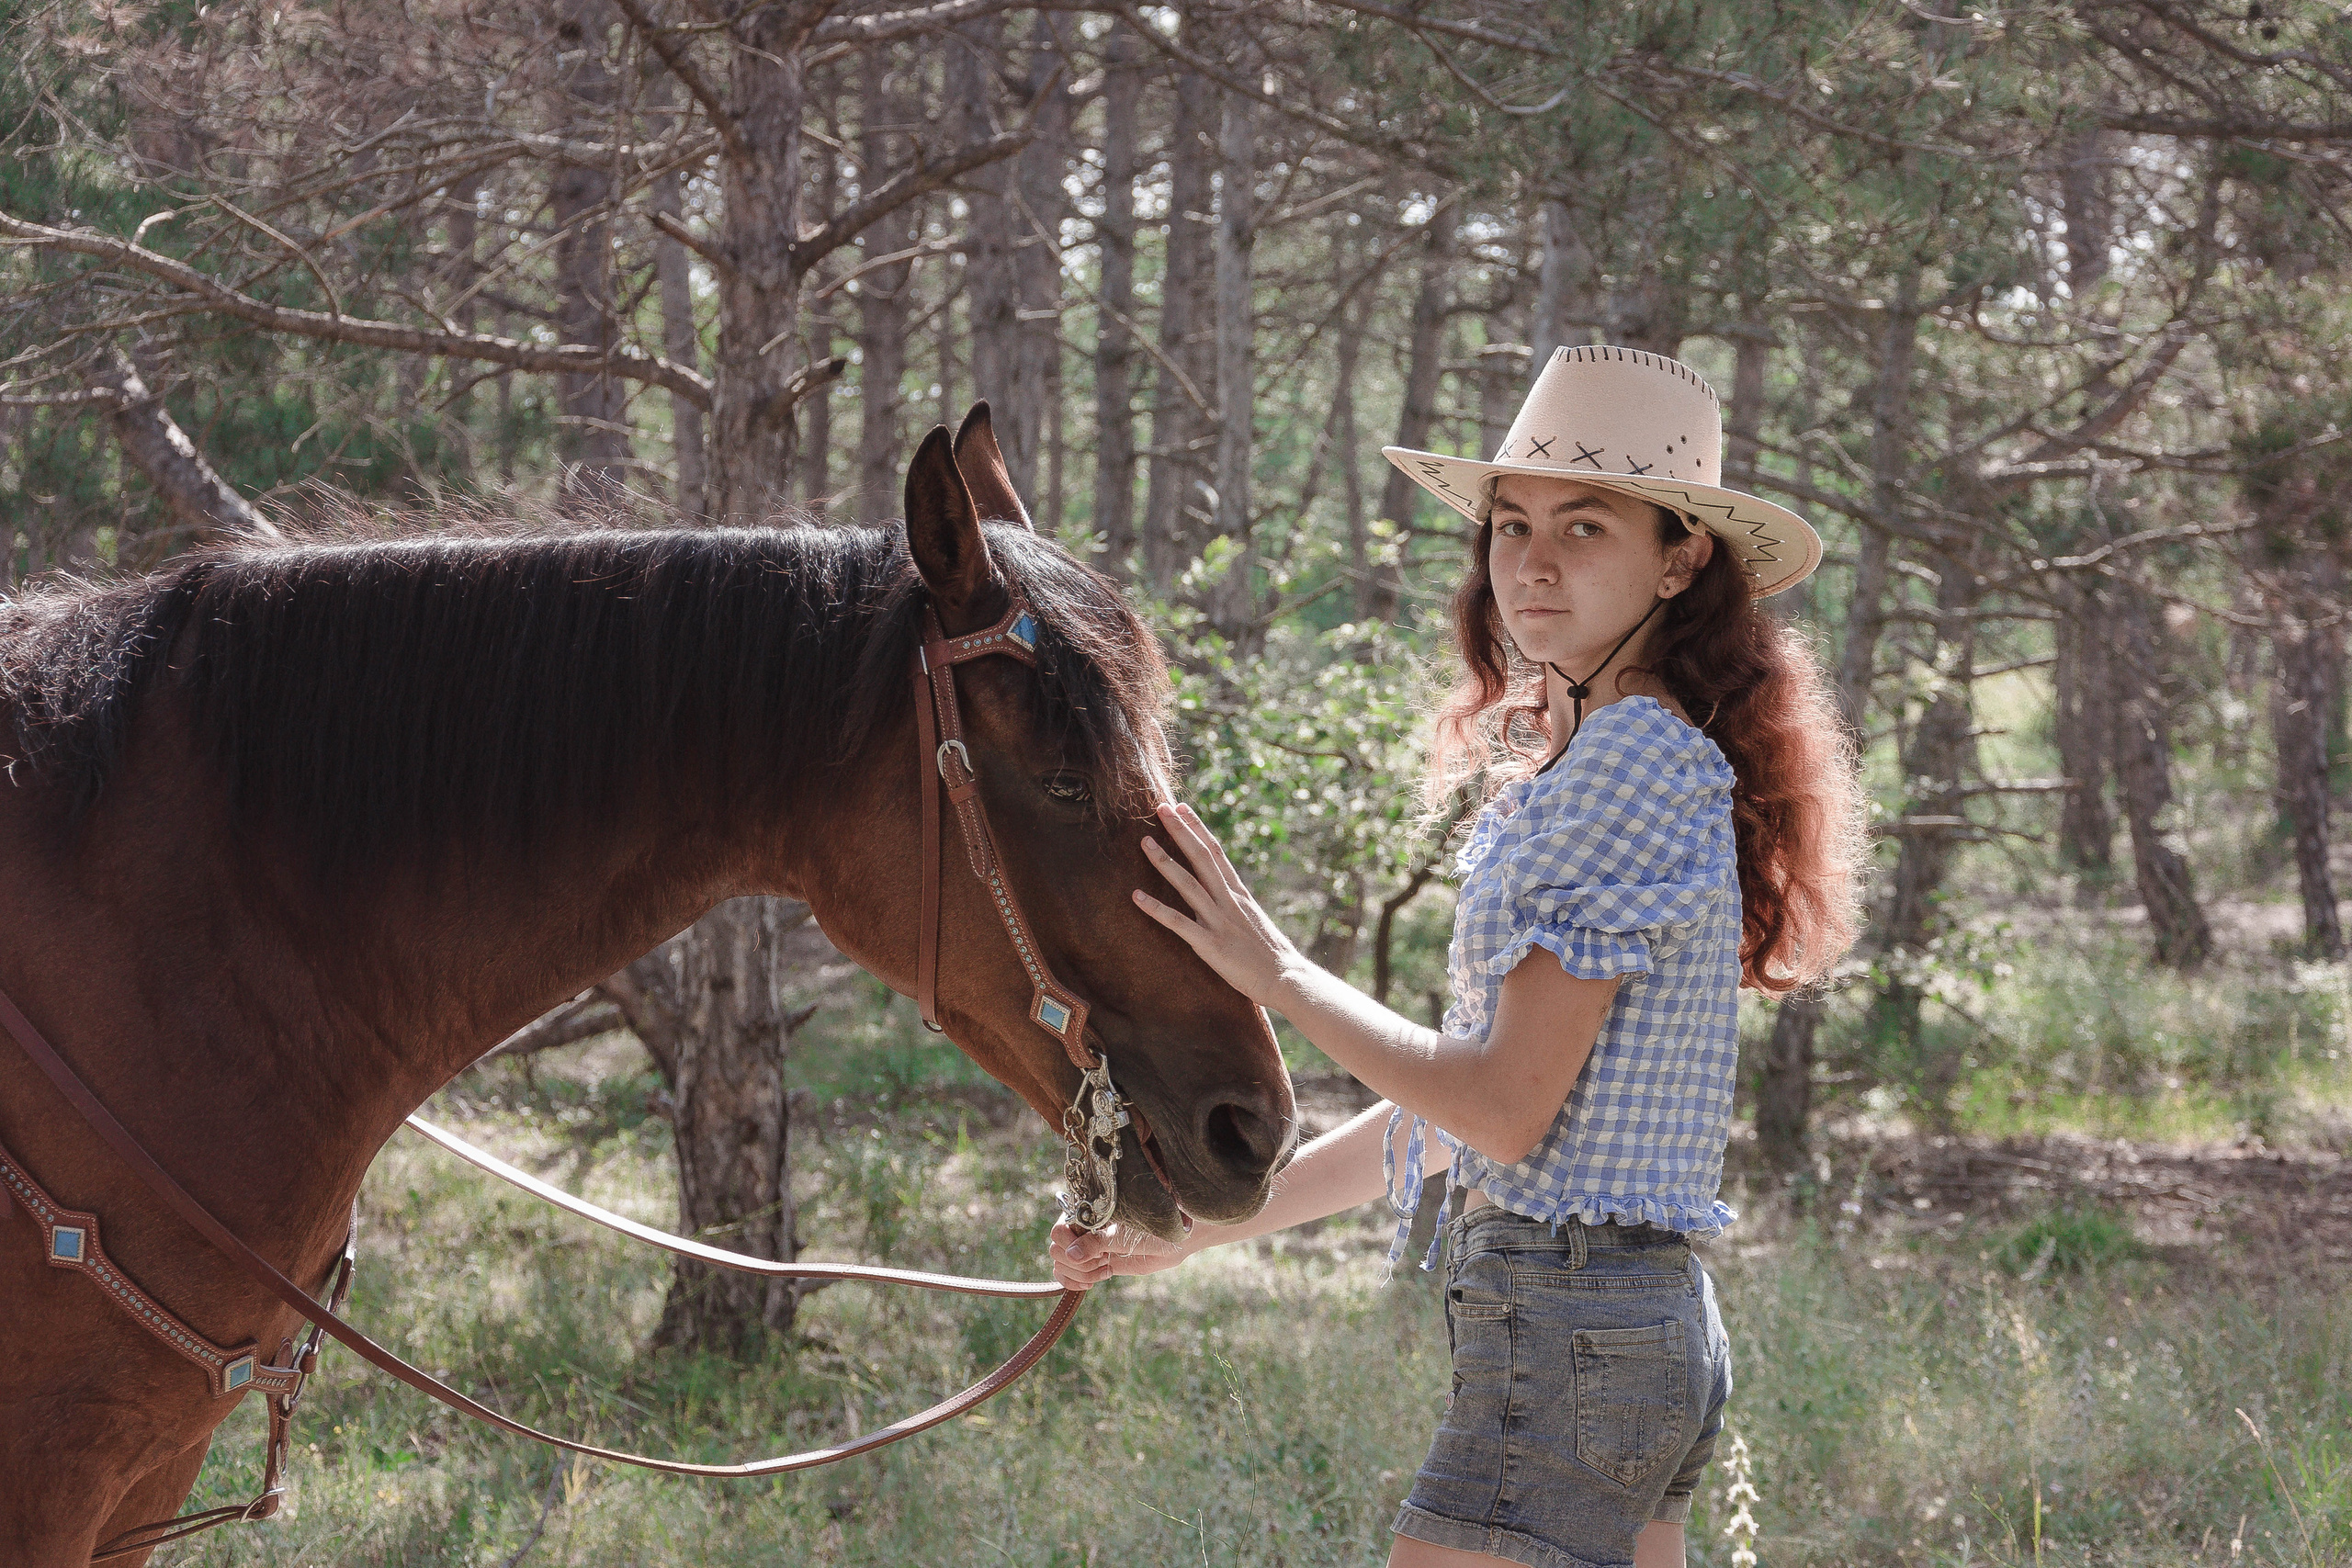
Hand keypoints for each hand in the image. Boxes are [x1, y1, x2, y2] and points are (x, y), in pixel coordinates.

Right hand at [1048, 1217, 1191, 1289]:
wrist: (1172, 1243)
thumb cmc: (1153, 1230)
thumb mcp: (1126, 1236)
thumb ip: (1099, 1243)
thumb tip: (1071, 1254)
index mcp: (1088, 1212)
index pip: (1059, 1229)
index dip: (1072, 1245)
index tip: (1098, 1251)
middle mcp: (1083, 1227)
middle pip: (1056, 1249)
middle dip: (1079, 1263)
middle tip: (1105, 1260)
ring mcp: (1086, 1245)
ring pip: (1060, 1263)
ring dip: (1080, 1273)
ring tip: (1105, 1269)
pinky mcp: (1091, 1262)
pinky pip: (1066, 1274)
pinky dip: (1072, 1282)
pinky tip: (1090, 1283)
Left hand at [1133, 801, 1302, 1007]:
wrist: (1285, 978)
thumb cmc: (1269, 953)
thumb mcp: (1252, 918)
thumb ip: (1234, 903)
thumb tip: (1222, 890)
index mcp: (1238, 893)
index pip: (1216, 851)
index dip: (1197, 828)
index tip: (1182, 807)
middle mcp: (1228, 900)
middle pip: (1201, 857)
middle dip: (1180, 831)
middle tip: (1161, 806)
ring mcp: (1219, 921)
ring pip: (1187, 884)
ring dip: (1164, 861)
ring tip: (1144, 841)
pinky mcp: (1210, 944)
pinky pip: (1178, 923)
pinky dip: (1156, 909)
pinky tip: (1136, 896)